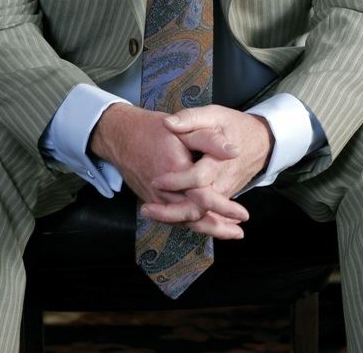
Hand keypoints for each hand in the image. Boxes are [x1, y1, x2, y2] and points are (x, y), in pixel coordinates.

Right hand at [89, 104, 247, 236]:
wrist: (120, 135)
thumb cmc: (151, 130)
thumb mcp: (183, 129)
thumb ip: (209, 140)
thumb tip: (234, 151)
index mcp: (176, 172)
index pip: (203, 197)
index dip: (225, 208)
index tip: (243, 214)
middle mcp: (164, 190)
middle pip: (195, 216)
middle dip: (219, 226)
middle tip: (239, 231)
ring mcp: (155, 198)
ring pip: (184, 220)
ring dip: (207, 228)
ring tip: (228, 233)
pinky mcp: (151, 200)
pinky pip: (172, 217)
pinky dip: (189, 222)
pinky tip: (203, 223)